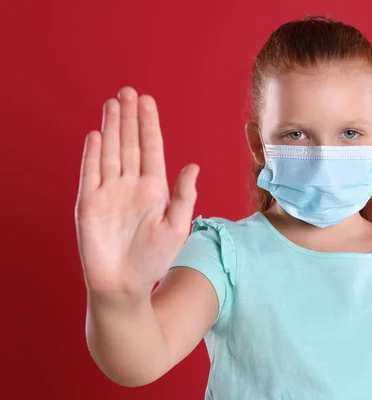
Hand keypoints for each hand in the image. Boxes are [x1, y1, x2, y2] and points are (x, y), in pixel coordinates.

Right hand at [75, 86, 198, 294]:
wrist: (124, 285)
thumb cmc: (154, 259)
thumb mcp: (176, 227)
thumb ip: (184, 196)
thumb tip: (193, 165)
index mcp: (154, 189)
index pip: (151, 149)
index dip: (149, 124)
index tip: (147, 100)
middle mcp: (131, 185)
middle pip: (130, 144)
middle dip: (129, 118)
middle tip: (128, 91)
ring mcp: (109, 192)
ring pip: (111, 152)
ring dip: (111, 128)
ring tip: (113, 104)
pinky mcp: (89, 203)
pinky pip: (90, 173)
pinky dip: (93, 154)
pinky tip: (97, 135)